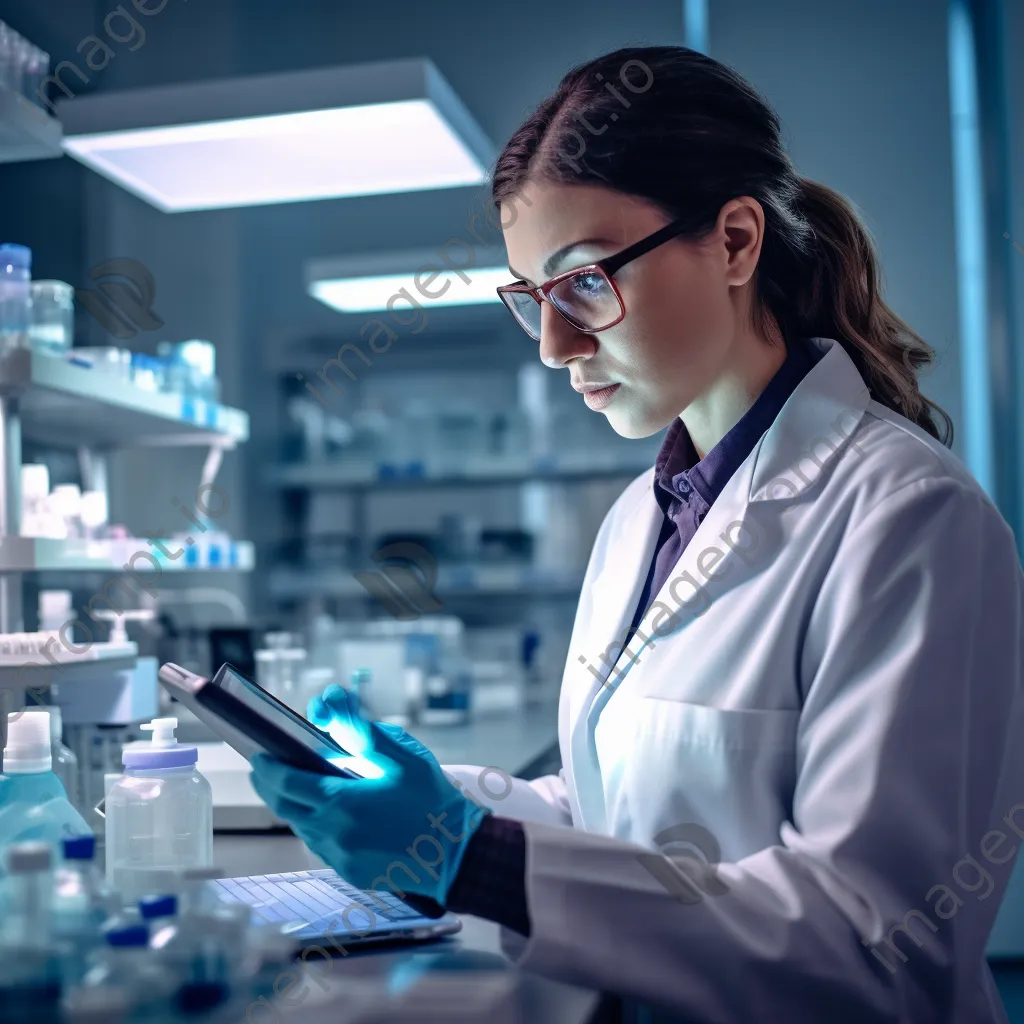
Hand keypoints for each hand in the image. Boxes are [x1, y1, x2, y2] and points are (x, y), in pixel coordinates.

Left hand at [249, 685, 489, 912]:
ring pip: (302, 827)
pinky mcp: (350, 872)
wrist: (456, 854)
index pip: (287, 783)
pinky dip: (317, 825)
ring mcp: (340, 858)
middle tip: (265, 768)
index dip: (267, 768)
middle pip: (285, 807)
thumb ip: (362, 729)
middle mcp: (333, 834)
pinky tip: (332, 812)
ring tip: (300, 786)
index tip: (259, 756)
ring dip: (294, 806)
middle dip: (270, 786)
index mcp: (342, 803)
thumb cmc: (432, 800)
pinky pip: (322, 845)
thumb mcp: (402, 755)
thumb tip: (331, 702)